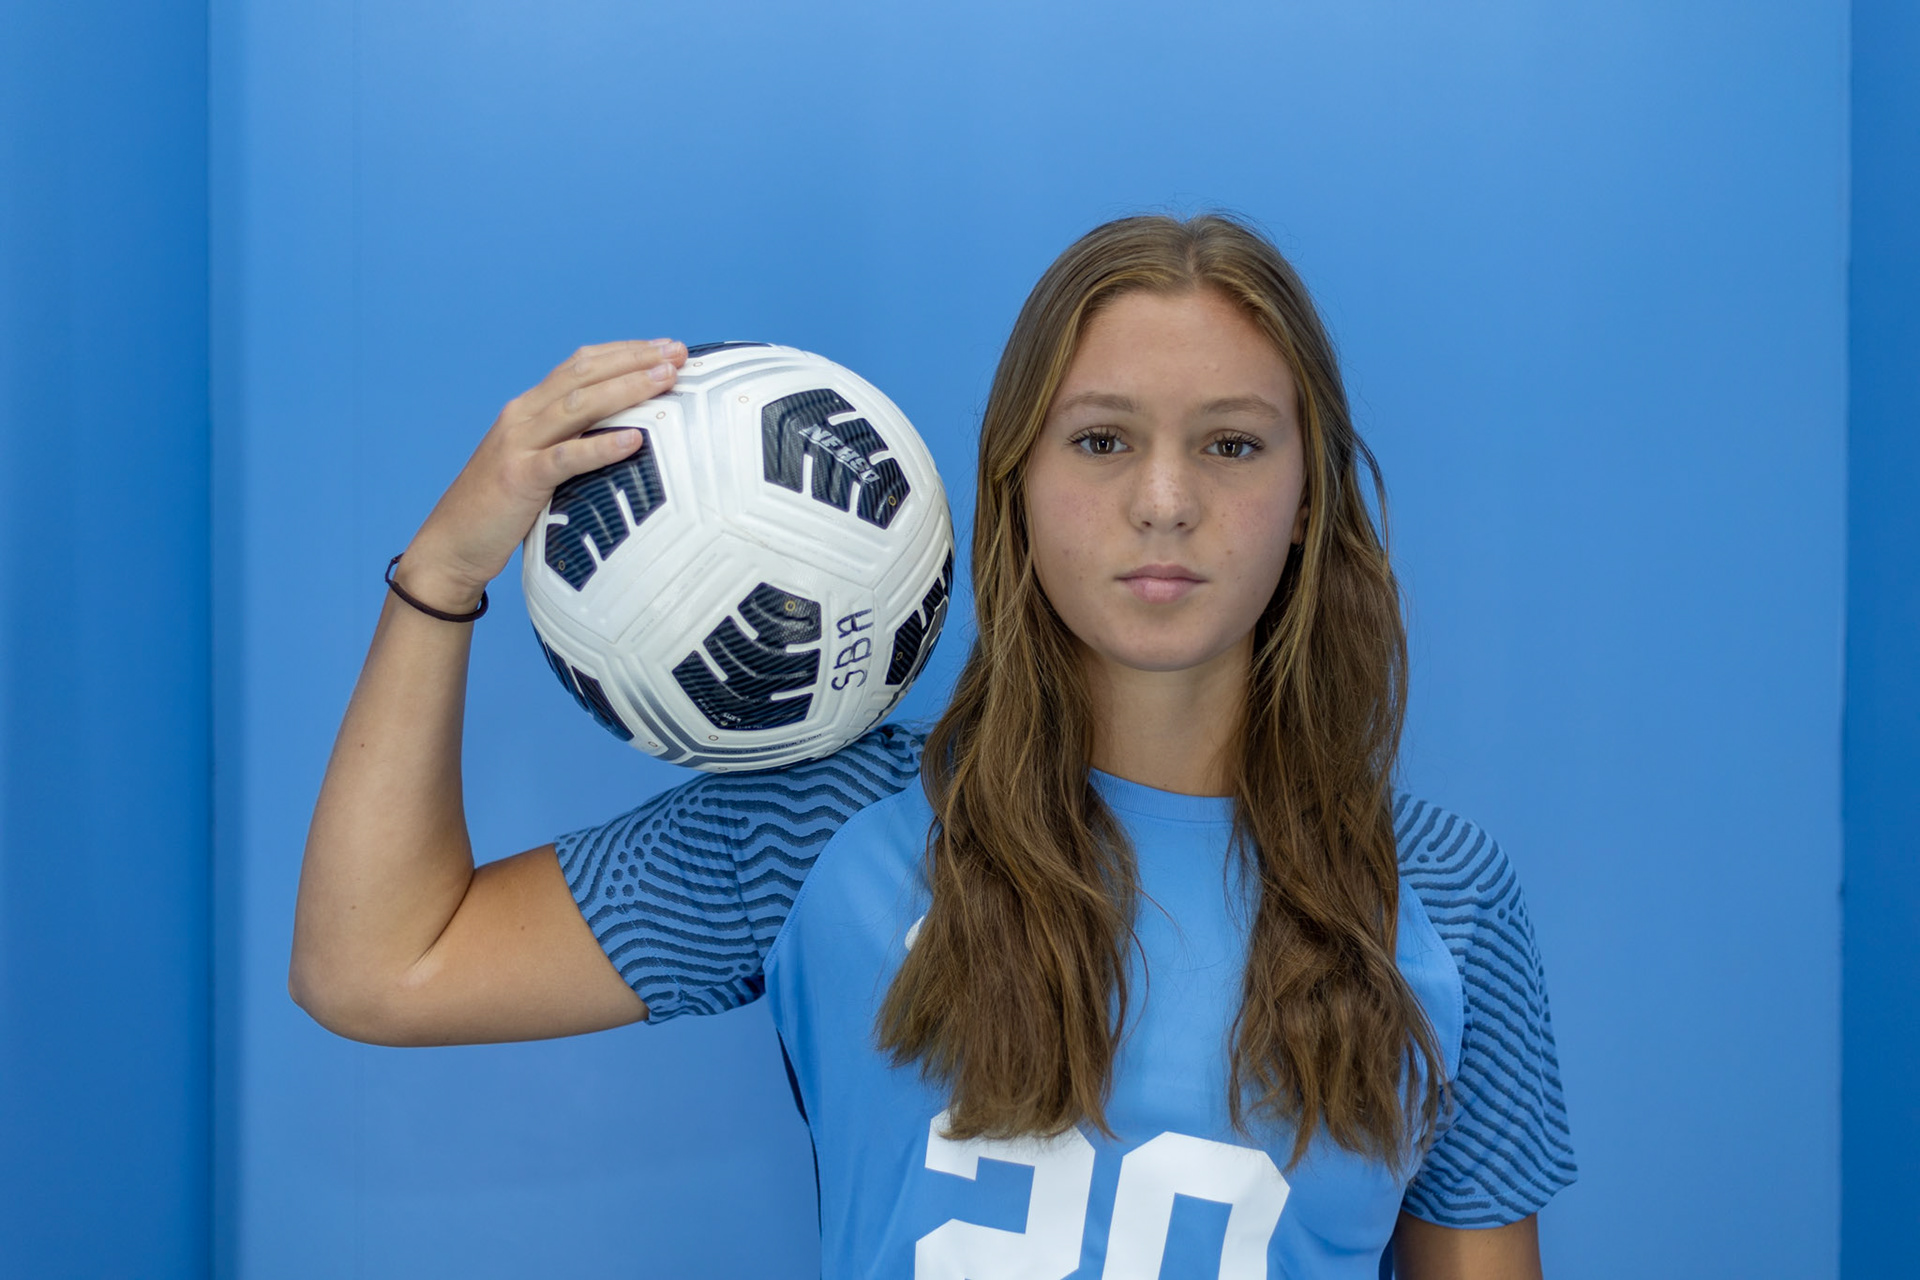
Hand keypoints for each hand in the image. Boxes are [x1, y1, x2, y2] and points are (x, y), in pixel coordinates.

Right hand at [396, 339, 686, 609]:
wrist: (450, 545)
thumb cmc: (501, 509)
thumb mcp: (537, 463)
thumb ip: (569, 443)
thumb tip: (627, 438)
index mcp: (528, 408)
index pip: (580, 365)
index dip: (623, 351)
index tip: (666, 348)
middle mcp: (522, 415)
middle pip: (584, 374)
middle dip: (635, 358)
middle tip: (680, 352)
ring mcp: (519, 444)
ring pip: (579, 404)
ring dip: (627, 387)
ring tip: (666, 378)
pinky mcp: (519, 479)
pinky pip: (566, 457)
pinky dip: (601, 446)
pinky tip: (634, 440)